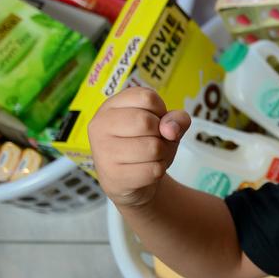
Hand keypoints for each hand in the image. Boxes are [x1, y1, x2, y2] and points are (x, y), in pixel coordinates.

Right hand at [88, 87, 190, 208]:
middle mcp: (101, 124)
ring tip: (150, 156)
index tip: (154, 120)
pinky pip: (153, 170)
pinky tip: (145, 170)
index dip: (161, 111)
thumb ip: (177, 119)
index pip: (147, 97)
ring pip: (153, 148)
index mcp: (112, 105)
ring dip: (162, 154)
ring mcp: (103, 151)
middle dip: (162, 135)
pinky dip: (158, 171)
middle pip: (147, 122)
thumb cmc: (148, 143)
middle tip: (153, 140)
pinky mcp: (112, 175)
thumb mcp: (166, 124)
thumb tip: (170, 130)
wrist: (133, 179)